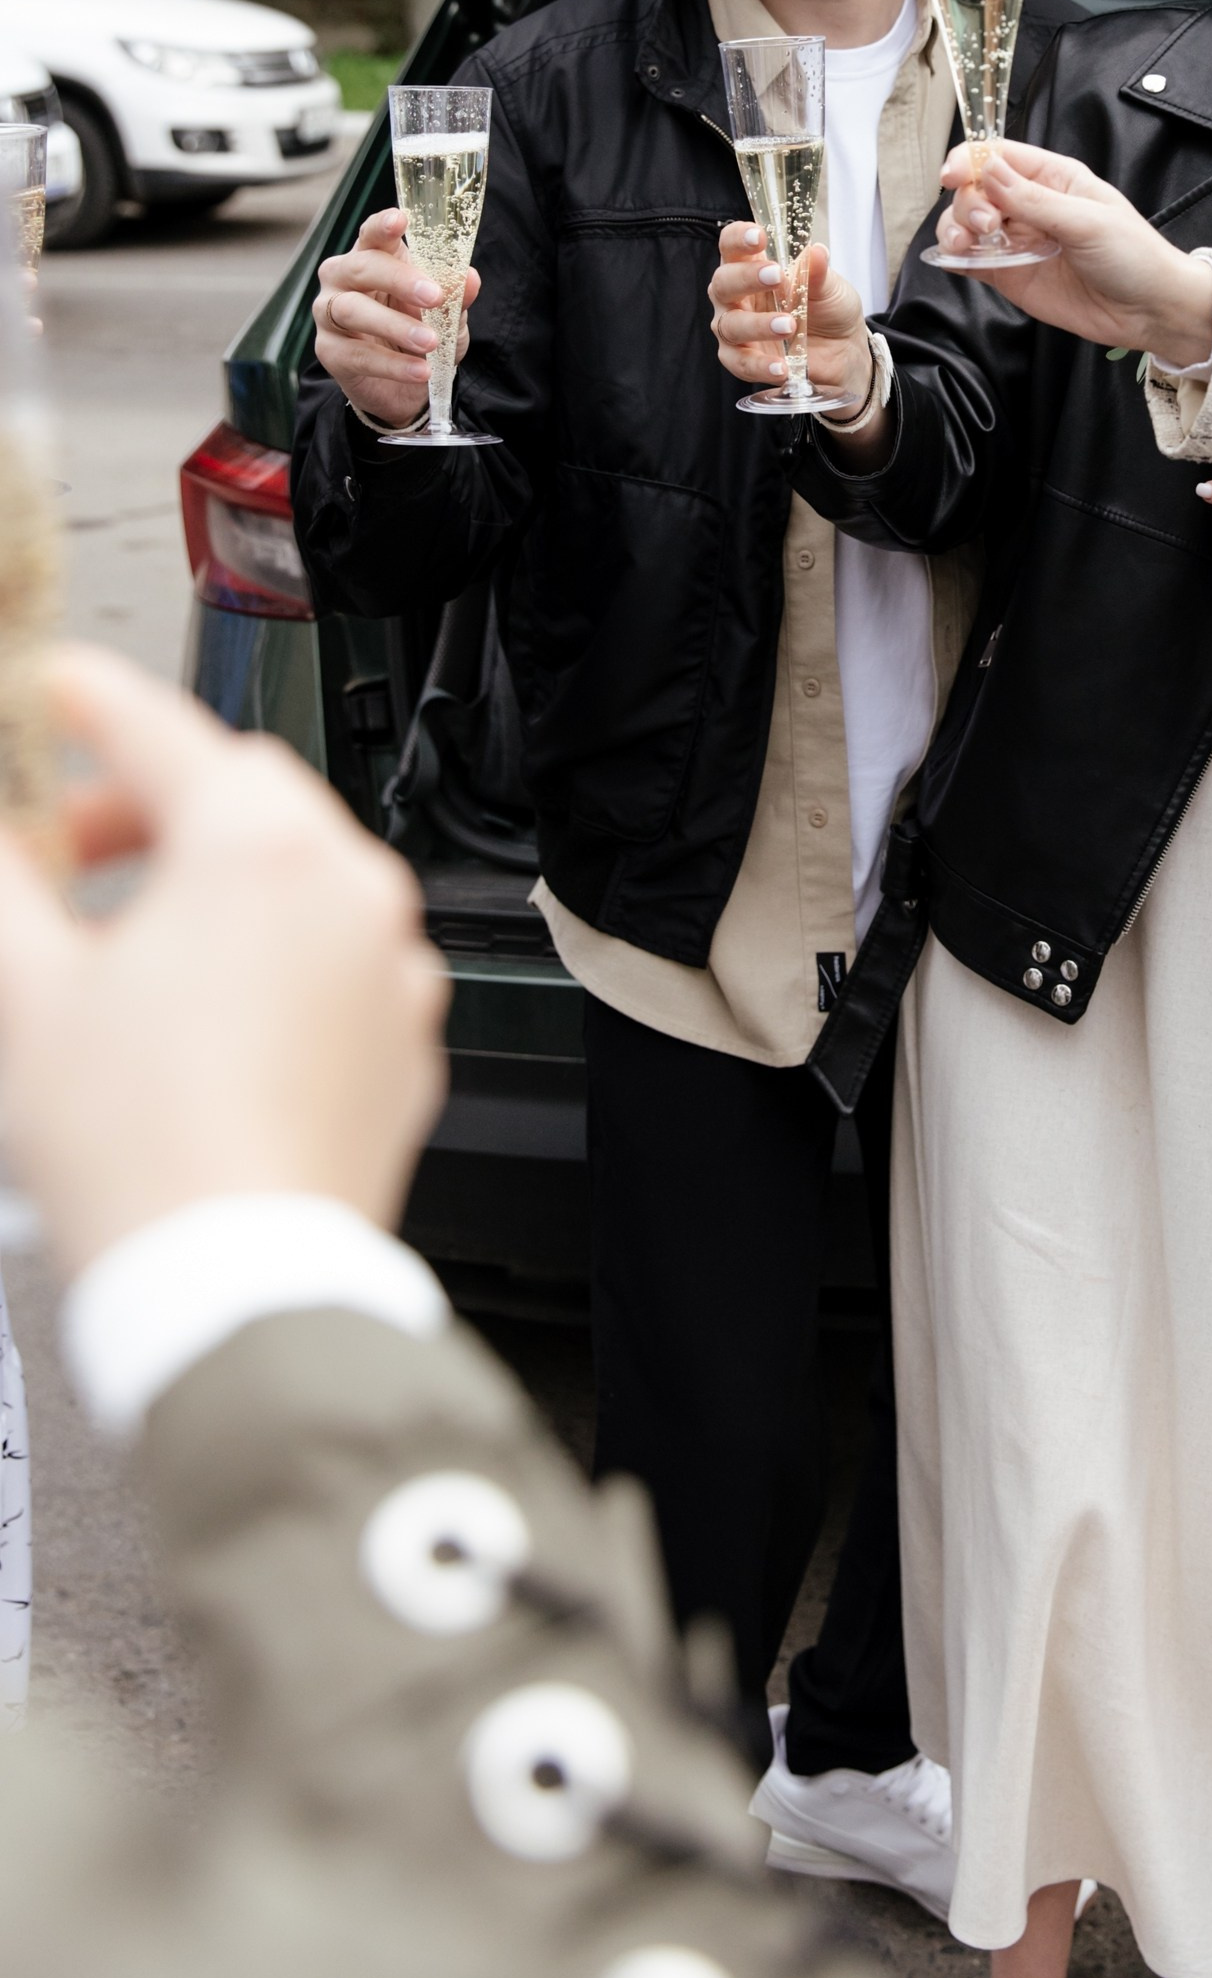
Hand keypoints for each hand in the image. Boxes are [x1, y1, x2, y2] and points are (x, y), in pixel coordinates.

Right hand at [0, 647, 447, 1276]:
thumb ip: (8, 887)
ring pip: (296, 878)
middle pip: (243, 798)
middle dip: (147, 808)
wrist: (233, 1285)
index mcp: (261, 850)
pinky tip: (197, 1012)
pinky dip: (267, 956)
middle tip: (63, 851)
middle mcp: (348, 890)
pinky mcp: (405, 1037)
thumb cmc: (144, 1153)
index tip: (54, 692)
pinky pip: (332, 959)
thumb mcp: (29, 994)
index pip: (164, 732)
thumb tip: (3, 847)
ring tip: (122, 944)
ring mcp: (389, 965)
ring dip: (210, 884)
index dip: (93, 705)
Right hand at [313, 205, 479, 427]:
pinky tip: (420, 371)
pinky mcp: (330, 351)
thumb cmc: (421, 333)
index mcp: (373, 257)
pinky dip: (392, 364)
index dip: (383, 226)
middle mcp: (343, 279)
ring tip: (430, 341)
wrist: (405, 387)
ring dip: (394, 325)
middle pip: (361, 267)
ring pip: (352, 310)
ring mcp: (330, 313)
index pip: (373, 234)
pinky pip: (357, 354)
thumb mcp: (447, 315)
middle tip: (434, 296)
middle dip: (399, 279)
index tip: (400, 219)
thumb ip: (455, 296)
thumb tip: (469, 278)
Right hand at [709, 225, 871, 398]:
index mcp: (751, 266)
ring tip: (789, 325)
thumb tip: (816, 251)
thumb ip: (818, 272)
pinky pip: (740, 363)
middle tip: (775, 277)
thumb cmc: (829, 310)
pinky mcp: (742, 359)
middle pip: (723, 282)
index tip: (759, 237)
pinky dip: (760, 365)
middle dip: (746, 278)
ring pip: (729, 324)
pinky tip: (782, 367)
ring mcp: (735, 328)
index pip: (732, 245)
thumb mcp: (831, 288)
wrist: (844, 352)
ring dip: (758, 324)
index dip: (739, 238)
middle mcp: (736, 296)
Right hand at [934, 142, 1211, 362]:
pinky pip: (973, 262)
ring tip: (965, 245)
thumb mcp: (1087, 222)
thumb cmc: (1134, 256)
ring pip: (968, 224)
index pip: (999, 156)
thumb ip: (1033, 200)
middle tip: (986, 225)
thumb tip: (987, 170)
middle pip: (976, 190)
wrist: (1150, 311)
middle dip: (968, 203)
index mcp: (1053, 179)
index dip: (971, 161)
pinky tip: (954, 260)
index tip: (953, 175)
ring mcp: (1019, 241)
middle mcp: (1030, 206)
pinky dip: (956, 259)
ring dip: (956, 230)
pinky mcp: (1012, 275)